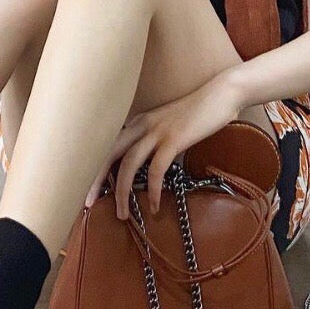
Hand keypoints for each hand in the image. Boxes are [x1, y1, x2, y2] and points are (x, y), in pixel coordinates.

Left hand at [84, 71, 242, 219]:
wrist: (222, 93)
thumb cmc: (198, 112)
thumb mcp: (169, 125)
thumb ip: (154, 141)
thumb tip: (147, 167)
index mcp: (137, 121)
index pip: (107, 145)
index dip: (94, 167)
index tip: (89, 188)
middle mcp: (141, 124)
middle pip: (107, 154)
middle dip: (94, 180)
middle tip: (86, 203)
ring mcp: (157, 131)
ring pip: (127, 164)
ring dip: (122, 192)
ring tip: (123, 215)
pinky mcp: (174, 139)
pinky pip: (156, 170)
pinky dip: (153, 191)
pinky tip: (155, 206)